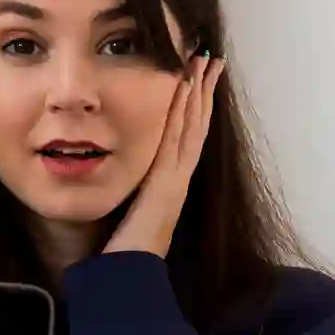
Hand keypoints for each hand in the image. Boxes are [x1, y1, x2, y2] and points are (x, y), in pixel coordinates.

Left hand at [104, 52, 225, 257]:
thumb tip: (123, 183)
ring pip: (192, 126)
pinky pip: (177, 138)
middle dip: (203, 91)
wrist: (131, 275)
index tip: (198, 79)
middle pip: (196, 124)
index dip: (195, 106)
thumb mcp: (131, 214)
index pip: (186, 135)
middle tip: (211, 58)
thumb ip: (134, 197)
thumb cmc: (126, 253)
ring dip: (199, 92)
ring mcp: (176, 177)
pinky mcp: (168, 180)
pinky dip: (184, 111)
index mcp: (169, 182)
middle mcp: (178, 176)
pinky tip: (186, 87)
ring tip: (205, 62)